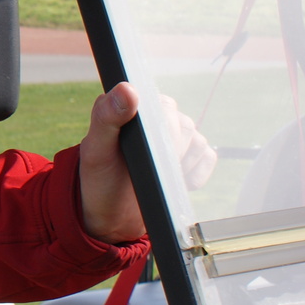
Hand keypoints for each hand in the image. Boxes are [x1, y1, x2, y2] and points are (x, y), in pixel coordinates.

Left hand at [77, 82, 217, 244]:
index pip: (162, 106)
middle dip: (168, 153)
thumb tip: (128, 89)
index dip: (159, 130)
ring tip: (155, 176)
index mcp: (133, 107)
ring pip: (198, 141)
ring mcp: (176, 136)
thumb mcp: (96, 149)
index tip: (146, 151)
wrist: (112, 215)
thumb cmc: (99, 178)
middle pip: (184, 126)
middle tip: (146, 168)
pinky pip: (208, 156)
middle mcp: (157, 117)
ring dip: (180, 165)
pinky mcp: (191, 156)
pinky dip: (195, 174)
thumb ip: (106, 117)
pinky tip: (174, 182)